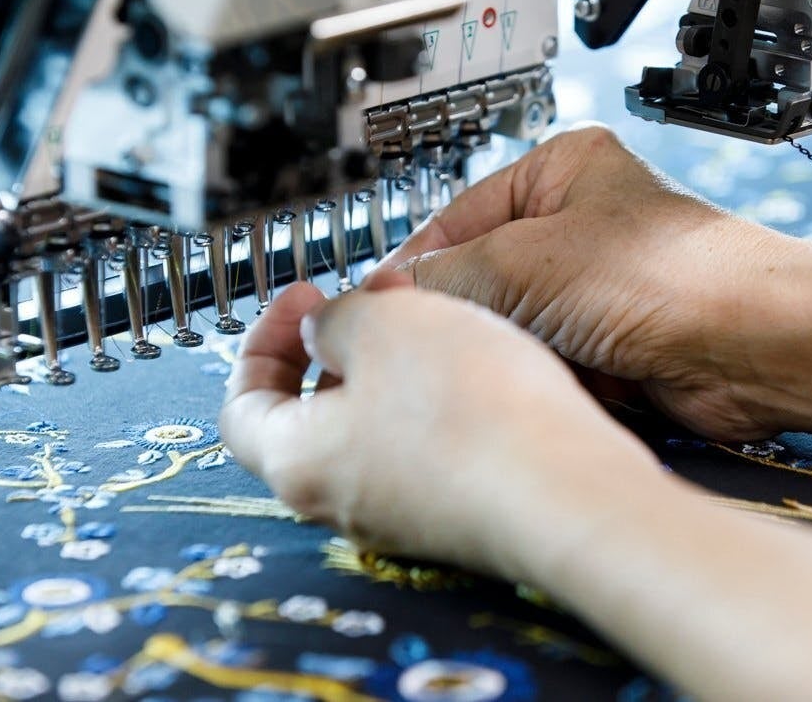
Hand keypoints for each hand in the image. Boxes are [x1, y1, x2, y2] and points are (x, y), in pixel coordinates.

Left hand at [219, 275, 659, 579]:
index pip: (241, 404)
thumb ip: (334, 320)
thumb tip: (323, 332)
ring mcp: (400, 514)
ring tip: (430, 316)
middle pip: (309, 414)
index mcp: (297, 459)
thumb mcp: (382, 324)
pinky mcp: (455, 515)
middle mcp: (340, 500)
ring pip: (371, 426)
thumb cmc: (468, 409)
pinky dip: (430, 398)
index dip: (264, 340)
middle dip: (336, 342)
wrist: (569, 490)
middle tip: (372, 296)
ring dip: (388, 365)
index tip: (302, 298)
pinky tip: (473, 362)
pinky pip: (423, 448)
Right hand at [377, 124, 809, 441]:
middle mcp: (579, 225)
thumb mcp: (522, 262)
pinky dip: (543, 375)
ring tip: (514, 358)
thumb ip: (444, 277)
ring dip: (512, 349)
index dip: (415, 267)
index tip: (377, 308)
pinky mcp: (611, 343)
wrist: (751, 348)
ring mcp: (597, 287)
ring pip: (513, 328)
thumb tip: (386, 297)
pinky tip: (550, 378)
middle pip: (482, 277)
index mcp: (560, 171)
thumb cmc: (667, 278)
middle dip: (470, 314)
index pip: (456, 218)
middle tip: (440, 341)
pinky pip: (547, 362)